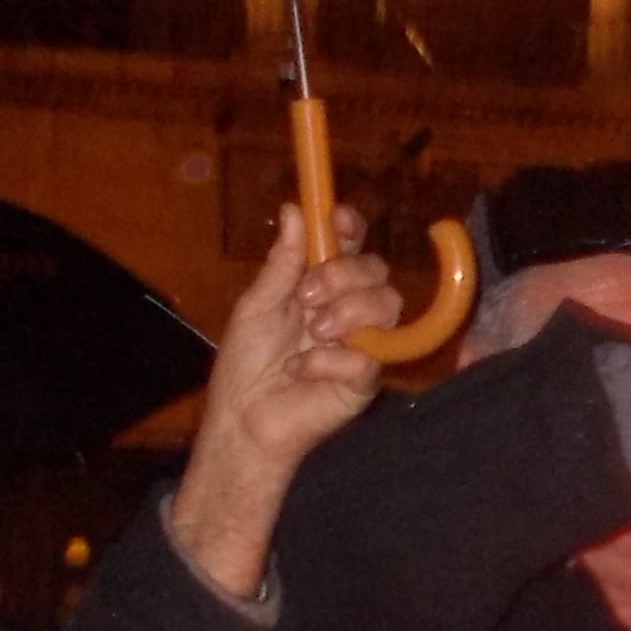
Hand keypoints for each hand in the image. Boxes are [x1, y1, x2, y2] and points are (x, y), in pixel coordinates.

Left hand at [166, 207, 401, 597]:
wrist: (243, 419)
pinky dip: (328, 360)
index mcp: (320, 287)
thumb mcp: (257, 305)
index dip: (350, 227)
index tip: (337, 218)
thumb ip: (281, 263)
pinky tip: (304, 371)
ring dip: (345, 313)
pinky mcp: (364, 380)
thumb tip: (293, 210)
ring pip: (386, 305)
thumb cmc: (246, 366)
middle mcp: (347, 311)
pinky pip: (367, 355)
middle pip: (376, 270)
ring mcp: (361, 344)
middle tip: (307, 298)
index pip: (350, 247)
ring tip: (311, 335)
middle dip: (343, 275)